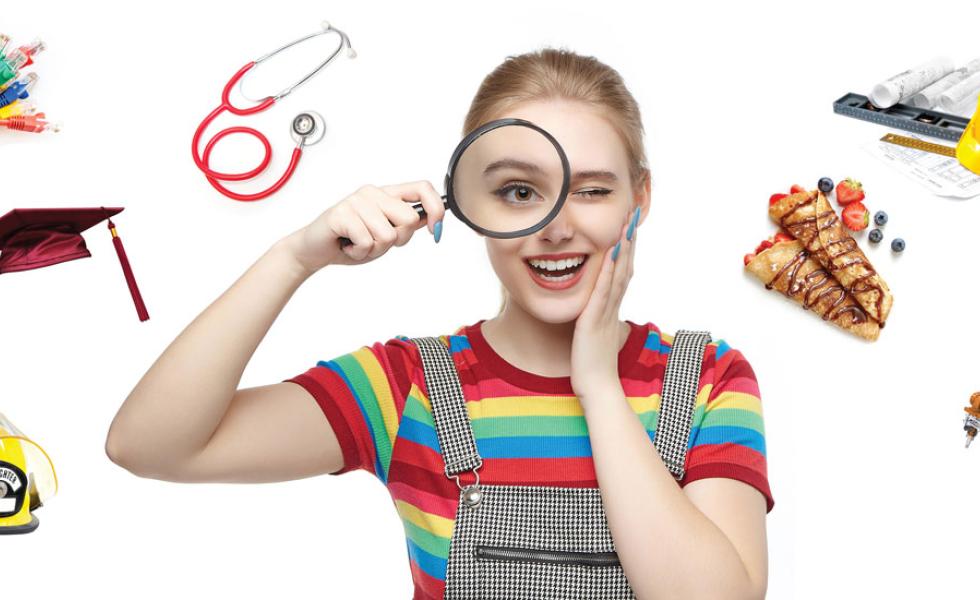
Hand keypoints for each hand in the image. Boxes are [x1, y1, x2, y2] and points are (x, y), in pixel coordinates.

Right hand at [285, 181, 445, 273]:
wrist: (314, 250)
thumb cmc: (349, 241)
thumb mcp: (384, 235)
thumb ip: (404, 225)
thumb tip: (428, 218)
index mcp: (386, 194)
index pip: (422, 188)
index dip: (436, 208)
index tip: (434, 230)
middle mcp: (372, 193)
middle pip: (408, 218)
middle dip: (397, 240)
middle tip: (375, 242)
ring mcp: (356, 201)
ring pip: (388, 235)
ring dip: (374, 250)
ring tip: (357, 244)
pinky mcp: (341, 214)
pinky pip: (367, 242)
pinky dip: (359, 252)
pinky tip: (347, 246)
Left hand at [570, 206, 640, 403]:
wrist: (598, 389)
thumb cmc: (593, 366)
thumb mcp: (595, 337)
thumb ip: (596, 321)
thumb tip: (594, 311)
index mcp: (611, 309)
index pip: (622, 273)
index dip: (628, 250)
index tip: (630, 227)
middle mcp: (612, 306)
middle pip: (625, 268)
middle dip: (630, 241)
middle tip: (634, 216)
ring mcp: (605, 312)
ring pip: (618, 274)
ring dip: (623, 248)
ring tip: (627, 224)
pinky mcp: (594, 319)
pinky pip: (602, 289)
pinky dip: (608, 269)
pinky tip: (611, 252)